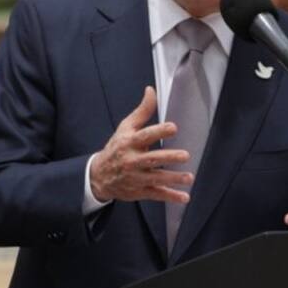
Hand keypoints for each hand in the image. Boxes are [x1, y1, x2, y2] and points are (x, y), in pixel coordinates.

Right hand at [90, 86, 193, 203]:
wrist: (98, 175)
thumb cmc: (116, 147)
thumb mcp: (125, 127)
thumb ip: (142, 110)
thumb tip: (151, 90)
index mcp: (130, 143)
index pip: (145, 136)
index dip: (159, 131)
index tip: (173, 128)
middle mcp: (133, 160)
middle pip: (152, 159)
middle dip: (168, 157)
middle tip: (185, 155)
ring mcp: (136, 177)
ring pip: (156, 179)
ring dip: (173, 179)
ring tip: (189, 177)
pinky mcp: (140, 191)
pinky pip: (156, 195)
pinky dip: (171, 197)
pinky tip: (184, 197)